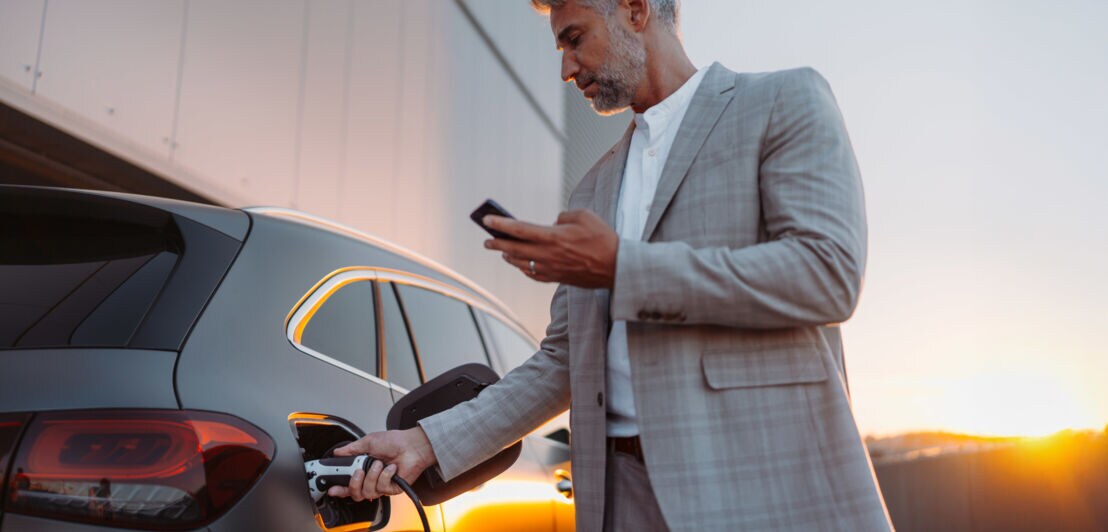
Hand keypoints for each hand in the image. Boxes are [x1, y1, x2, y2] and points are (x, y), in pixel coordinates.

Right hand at [325, 427, 436, 500]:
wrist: (412, 445)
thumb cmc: (395, 441)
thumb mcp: (368, 442)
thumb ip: (351, 449)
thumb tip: (338, 452)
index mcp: (364, 468)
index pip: (349, 483)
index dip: (340, 488)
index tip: (333, 488)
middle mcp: (372, 478)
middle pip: (356, 493)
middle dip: (354, 483)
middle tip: (358, 472)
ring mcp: (382, 484)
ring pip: (368, 492)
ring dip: (372, 476)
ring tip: (379, 464)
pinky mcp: (392, 488)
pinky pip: (382, 488)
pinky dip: (385, 475)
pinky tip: (391, 468)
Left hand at [484, 210, 617, 288]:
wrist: (618, 267)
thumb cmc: (603, 239)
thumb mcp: (584, 216)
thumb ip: (564, 217)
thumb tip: (553, 224)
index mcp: (554, 237)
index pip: (520, 230)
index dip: (501, 224)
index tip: (487, 220)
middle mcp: (549, 255)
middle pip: (515, 249)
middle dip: (498, 244)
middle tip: (486, 241)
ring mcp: (552, 269)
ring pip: (523, 263)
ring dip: (509, 257)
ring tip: (502, 251)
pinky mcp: (559, 278)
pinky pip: (535, 275)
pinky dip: (525, 269)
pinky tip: (522, 265)